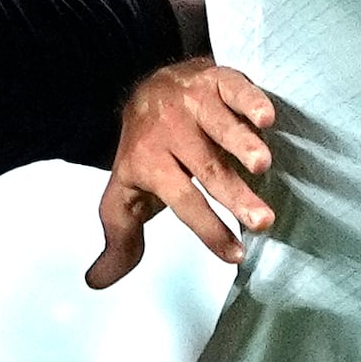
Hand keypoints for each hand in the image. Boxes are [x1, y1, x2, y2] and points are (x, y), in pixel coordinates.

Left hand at [93, 60, 284, 285]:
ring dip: (242, 143)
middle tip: (261, 221)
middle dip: (233, 194)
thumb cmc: (146, 153)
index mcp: (149, 162)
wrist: (149, 88)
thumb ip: (120, 240)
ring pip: (220, 126)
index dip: (207, 228)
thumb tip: (96, 281)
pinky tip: (265, 118)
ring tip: (262, 164)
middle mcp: (171, 132)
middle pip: (206, 167)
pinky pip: (234, 88)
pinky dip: (251, 100)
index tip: (236, 254)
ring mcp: (195, 103)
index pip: (181, 200)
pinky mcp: (216, 79)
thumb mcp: (125, 196)